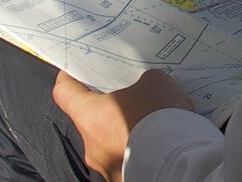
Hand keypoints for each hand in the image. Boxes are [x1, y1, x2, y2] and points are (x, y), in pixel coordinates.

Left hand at [53, 68, 197, 181]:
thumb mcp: (155, 83)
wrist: (177, 163)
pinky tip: (161, 140)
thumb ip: (145, 81)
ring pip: (111, 142)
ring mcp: (106, 166)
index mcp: (89, 115)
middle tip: (133, 94)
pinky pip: (128, 159)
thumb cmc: (158, 119)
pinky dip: (141, 149)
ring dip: (127, 131)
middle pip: (91, 119)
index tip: (77, 70)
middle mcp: (91, 144)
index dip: (70, 77)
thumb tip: (147, 88)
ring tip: (154, 121)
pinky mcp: (124, 177)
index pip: (64, 92)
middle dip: (111, 107)